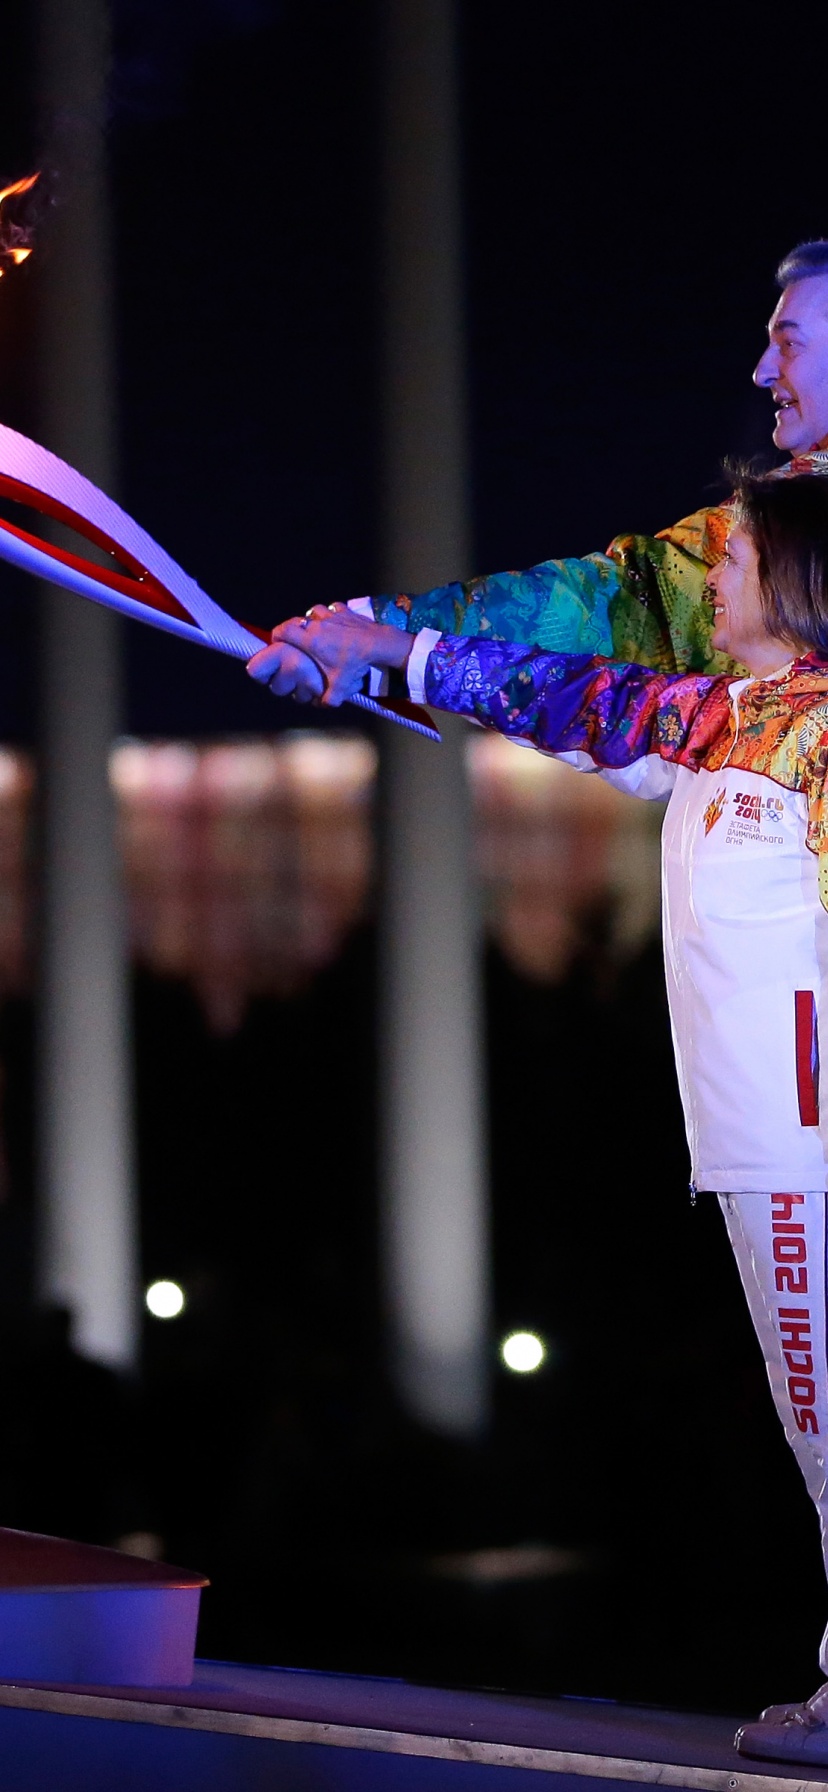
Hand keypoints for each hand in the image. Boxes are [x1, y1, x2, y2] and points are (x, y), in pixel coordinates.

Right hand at [248, 604, 412, 706]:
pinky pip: (333, 609)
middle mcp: (317, 625)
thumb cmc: (354, 663)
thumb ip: (329, 698)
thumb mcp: (340, 686)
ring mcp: (332, 615)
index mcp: (310, 640)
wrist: (378, 644)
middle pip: (297, 620)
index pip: (284, 631)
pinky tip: (335, 621)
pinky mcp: (346, 611)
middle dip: (293, 627)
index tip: (276, 641)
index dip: (277, 635)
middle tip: (294, 637)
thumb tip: (323, 705)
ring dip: (312, 619)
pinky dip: (332, 614)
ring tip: (315, 628)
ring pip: (314, 612)